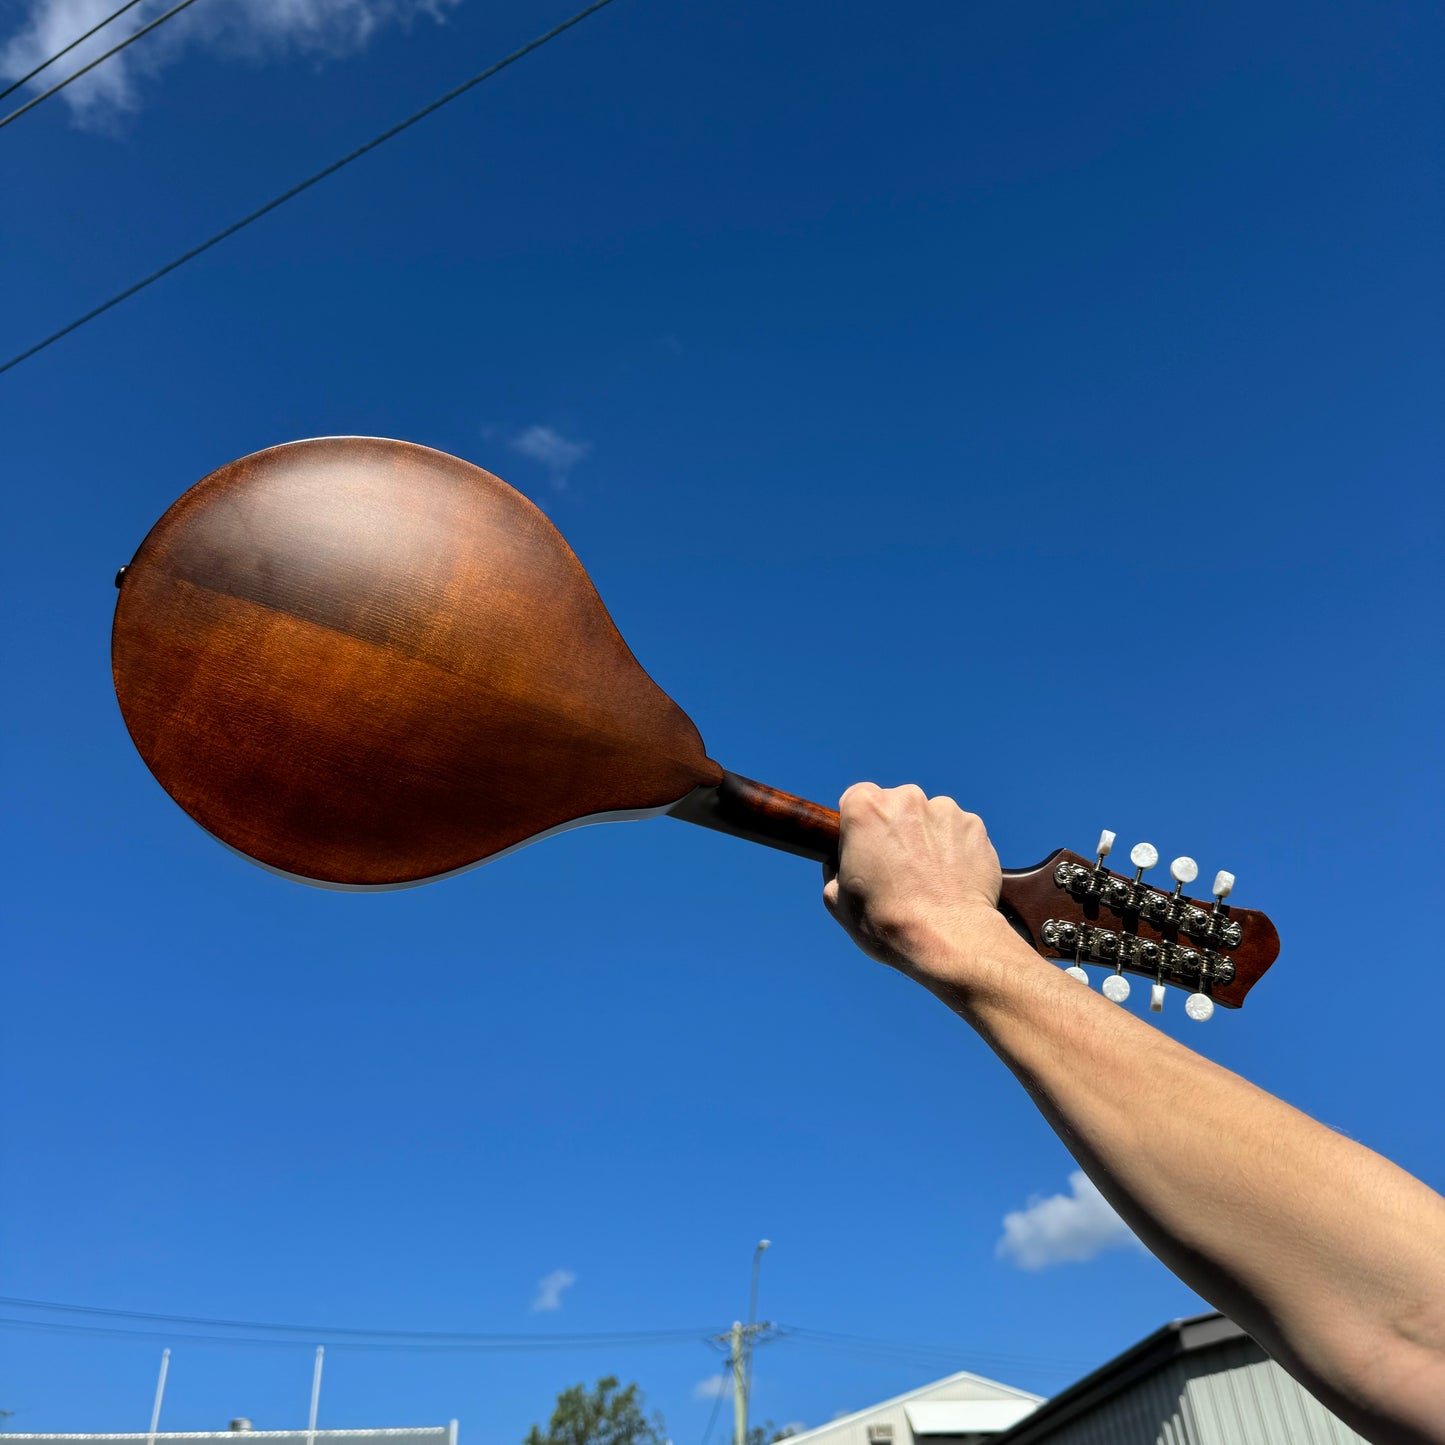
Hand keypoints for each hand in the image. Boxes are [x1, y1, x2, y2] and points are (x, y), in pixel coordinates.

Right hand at [821, 782, 1009, 991]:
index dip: (858, 826)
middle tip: (897, 869)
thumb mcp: (837, 900)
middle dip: (895, 830)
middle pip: (896, 805)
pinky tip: (950, 880)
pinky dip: (955, 850)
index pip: (855, 799)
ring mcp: (946, 810)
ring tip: (928, 879)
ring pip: (930, 819)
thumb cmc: (886, 921)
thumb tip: (843, 867)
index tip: (865, 848)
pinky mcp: (976, 828)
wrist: (947, 939)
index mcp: (866, 807)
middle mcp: (907, 798)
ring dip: (927, 839)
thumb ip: (836, 871)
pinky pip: (959, 833)